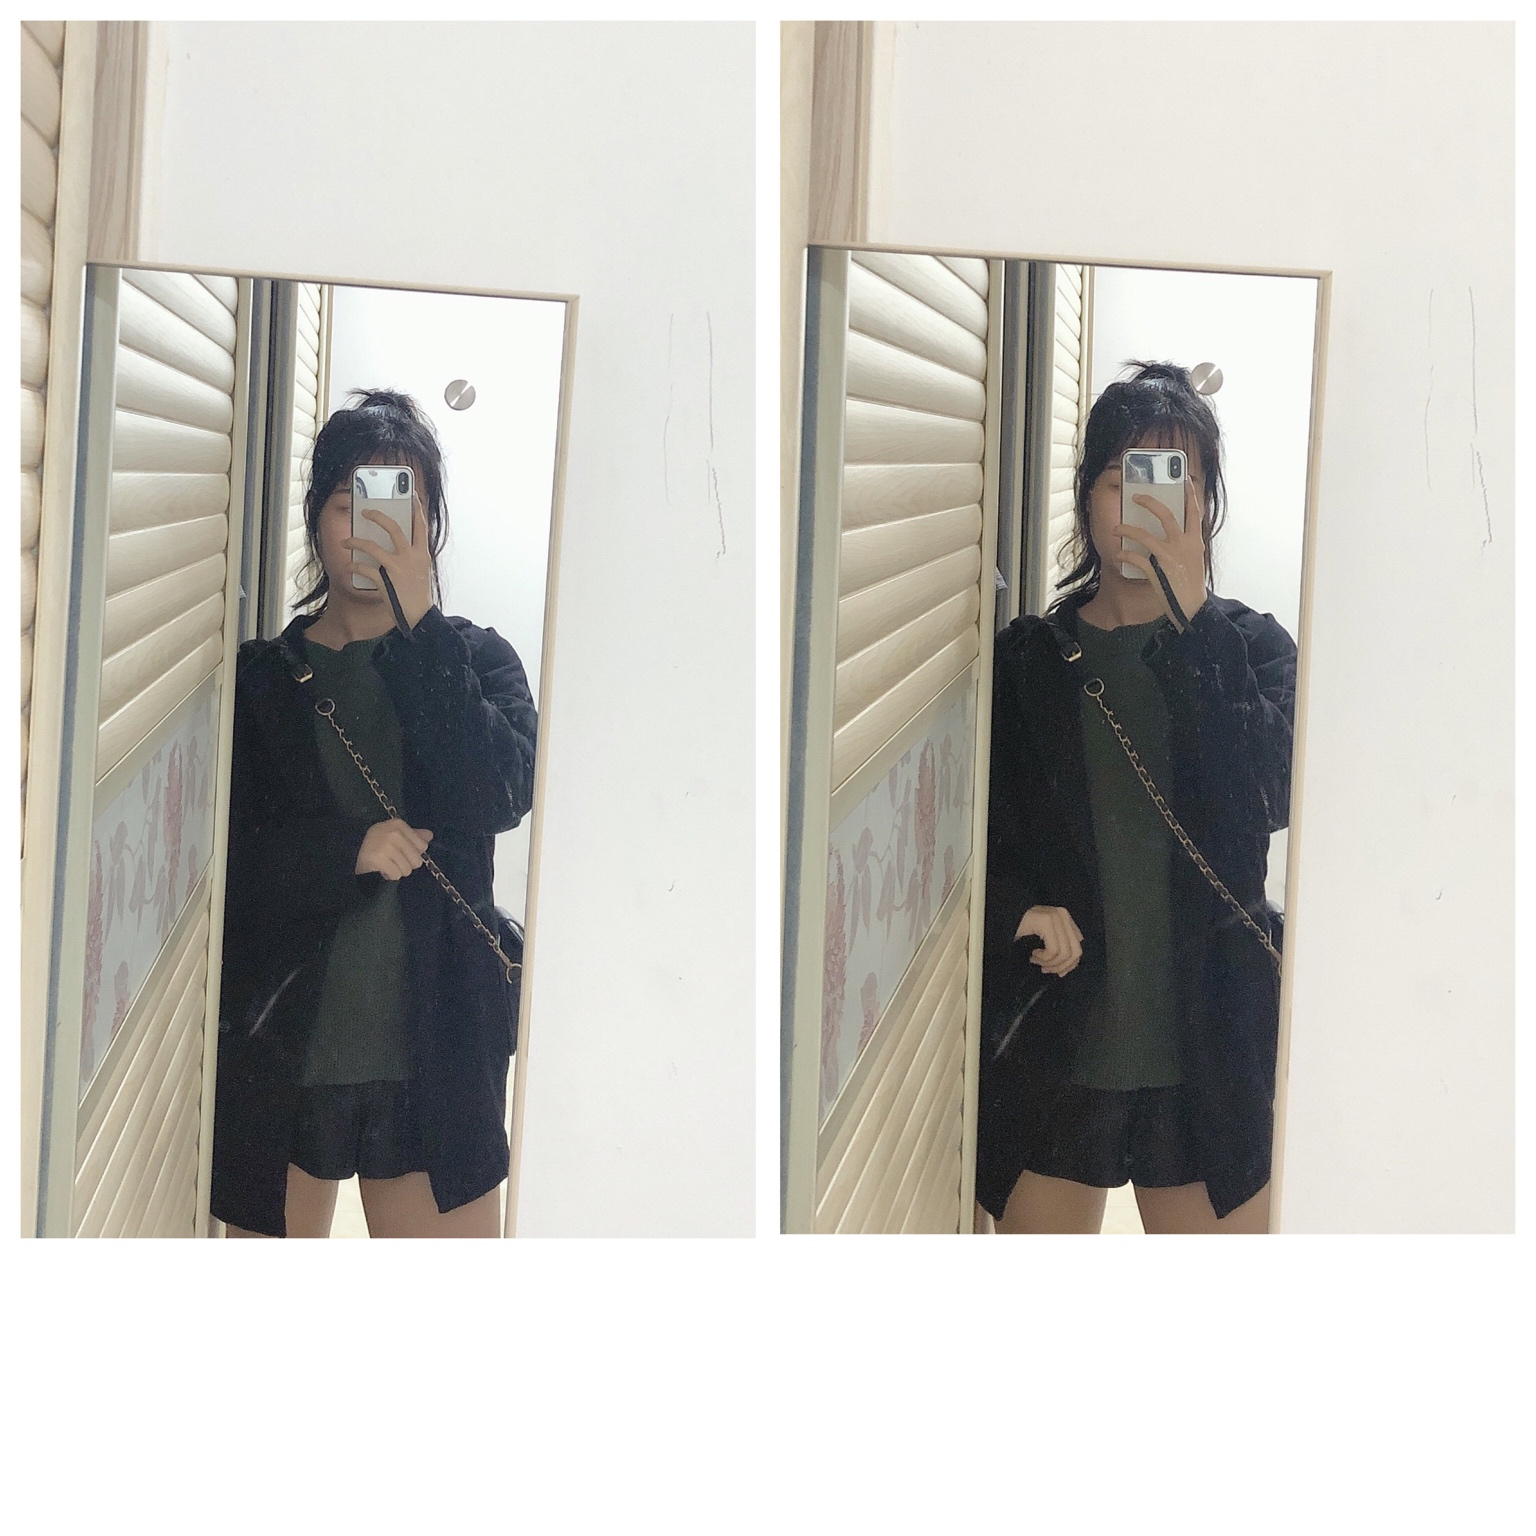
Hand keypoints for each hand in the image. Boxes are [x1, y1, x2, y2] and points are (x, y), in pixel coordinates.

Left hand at [342, 491, 434, 628]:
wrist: (419, 617)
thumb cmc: (418, 594)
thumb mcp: (420, 571)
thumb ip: (410, 555)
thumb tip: (392, 543)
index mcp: (421, 554)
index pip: (421, 526)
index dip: (416, 508)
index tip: (411, 495)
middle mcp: (410, 558)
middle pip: (393, 528)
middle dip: (377, 516)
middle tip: (366, 511)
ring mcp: (397, 569)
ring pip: (372, 546)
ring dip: (355, 541)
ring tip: (346, 541)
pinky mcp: (385, 581)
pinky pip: (364, 568)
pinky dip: (355, 566)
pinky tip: (350, 565)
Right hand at [355, 818, 432, 880]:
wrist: (348, 853)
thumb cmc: (376, 845)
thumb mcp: (395, 835)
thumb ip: (413, 836)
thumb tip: (430, 835)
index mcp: (398, 824)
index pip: (422, 846)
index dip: (412, 853)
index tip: (399, 851)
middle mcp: (393, 832)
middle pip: (417, 860)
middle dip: (405, 864)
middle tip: (391, 860)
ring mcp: (385, 845)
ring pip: (407, 870)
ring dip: (397, 871)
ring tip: (385, 865)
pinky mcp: (378, 859)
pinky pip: (396, 875)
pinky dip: (389, 876)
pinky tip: (380, 870)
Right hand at [1015, 905, 1082, 976]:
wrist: (1003, 918)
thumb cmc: (1021, 930)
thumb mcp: (1045, 937)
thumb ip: (1060, 945)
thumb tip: (1069, 966)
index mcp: (1066, 919)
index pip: (1078, 947)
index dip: (1070, 964)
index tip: (1056, 972)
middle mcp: (1063, 916)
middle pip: (1075, 952)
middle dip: (1060, 966)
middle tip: (1045, 968)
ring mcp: (1056, 917)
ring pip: (1064, 953)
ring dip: (1049, 963)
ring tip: (1035, 960)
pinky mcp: (1047, 921)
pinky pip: (1053, 950)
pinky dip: (1044, 957)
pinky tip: (1033, 954)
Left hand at [1115, 473, 1207, 625]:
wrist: (1192, 608)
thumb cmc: (1191, 584)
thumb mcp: (1193, 559)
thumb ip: (1184, 544)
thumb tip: (1169, 531)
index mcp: (1194, 541)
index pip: (1194, 512)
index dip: (1189, 494)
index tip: (1184, 479)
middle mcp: (1183, 545)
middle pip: (1166, 514)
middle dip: (1149, 502)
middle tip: (1136, 496)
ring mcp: (1169, 557)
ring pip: (1143, 535)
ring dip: (1126, 529)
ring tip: (1116, 529)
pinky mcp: (1156, 571)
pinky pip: (1135, 557)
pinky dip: (1124, 554)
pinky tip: (1119, 554)